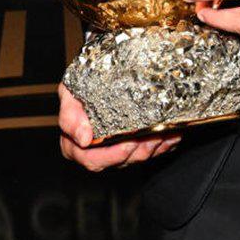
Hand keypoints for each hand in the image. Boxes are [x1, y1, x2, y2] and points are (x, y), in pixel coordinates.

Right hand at [57, 84, 180, 170]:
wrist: (93, 78)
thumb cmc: (78, 88)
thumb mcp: (67, 94)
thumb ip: (70, 115)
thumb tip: (83, 138)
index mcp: (75, 147)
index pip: (93, 160)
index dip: (111, 156)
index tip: (126, 144)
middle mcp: (96, 153)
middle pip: (121, 161)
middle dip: (140, 150)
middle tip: (152, 136)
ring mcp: (115, 152)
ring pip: (138, 157)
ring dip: (154, 146)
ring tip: (165, 131)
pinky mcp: (132, 149)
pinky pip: (151, 152)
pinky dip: (163, 144)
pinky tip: (172, 134)